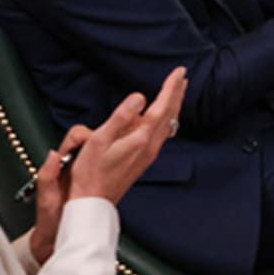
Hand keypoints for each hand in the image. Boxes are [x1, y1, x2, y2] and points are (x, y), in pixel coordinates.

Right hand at [32, 67, 188, 260]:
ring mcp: (147, 154)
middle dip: (176, 94)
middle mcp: (149, 146)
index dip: (171, 87)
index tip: (179, 71)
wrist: (91, 203)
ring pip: (167, 124)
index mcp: (141, 138)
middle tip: (183, 77)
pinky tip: (161, 119)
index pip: (162, 107)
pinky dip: (165, 119)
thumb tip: (139, 97)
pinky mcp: (142, 160)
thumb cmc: (90, 172)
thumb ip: (121, 117)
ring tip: (176, 93)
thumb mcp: (99, 140)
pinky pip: (160, 133)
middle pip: (169, 114)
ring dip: (172, 106)